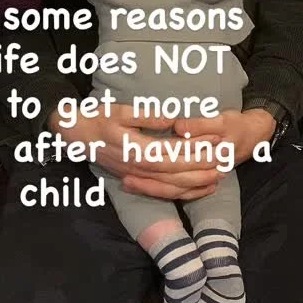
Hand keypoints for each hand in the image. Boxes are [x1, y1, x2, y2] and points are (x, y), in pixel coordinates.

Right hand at [49, 104, 219, 201]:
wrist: (76, 135)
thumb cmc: (99, 119)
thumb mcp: (121, 111)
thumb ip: (148, 117)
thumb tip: (173, 120)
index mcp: (139, 149)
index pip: (175, 151)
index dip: (198, 147)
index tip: (217, 140)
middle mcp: (140, 167)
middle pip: (178, 172)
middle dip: (204, 166)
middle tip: (226, 159)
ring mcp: (138, 176)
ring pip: (173, 186)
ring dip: (198, 182)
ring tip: (220, 176)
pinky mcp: (137, 180)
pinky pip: (164, 192)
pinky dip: (184, 192)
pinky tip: (200, 188)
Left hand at [121, 110, 276, 200]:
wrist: (254, 135)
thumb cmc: (234, 124)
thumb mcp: (221, 120)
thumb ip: (199, 125)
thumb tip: (177, 127)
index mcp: (212, 156)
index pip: (179, 163)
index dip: (155, 162)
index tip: (134, 156)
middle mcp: (204, 173)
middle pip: (173, 183)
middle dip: (148, 181)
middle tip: (123, 176)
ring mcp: (203, 179)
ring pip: (174, 190)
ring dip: (150, 188)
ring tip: (127, 183)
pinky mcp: (200, 180)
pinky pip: (180, 193)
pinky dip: (162, 192)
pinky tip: (144, 187)